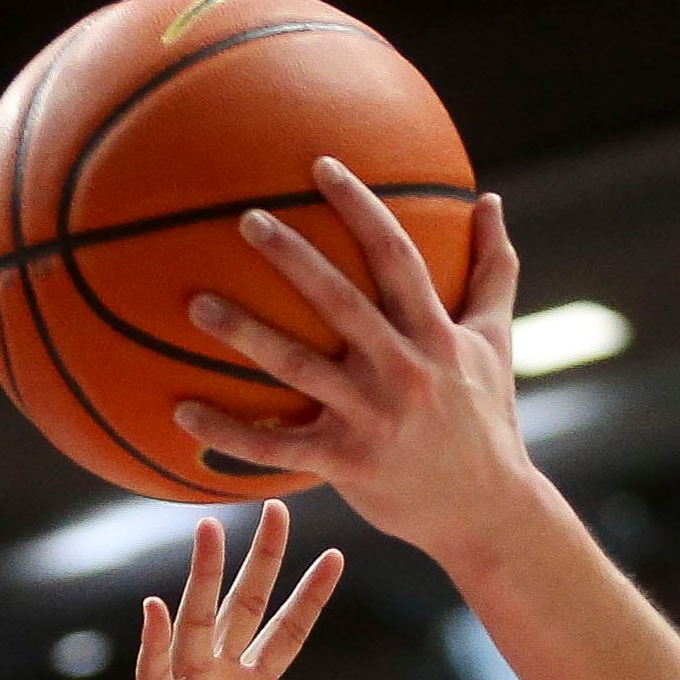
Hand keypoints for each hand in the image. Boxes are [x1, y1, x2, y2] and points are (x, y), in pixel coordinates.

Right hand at [81, 502, 355, 679]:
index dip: (310, 598)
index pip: (286, 636)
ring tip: (211, 529)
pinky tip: (155, 605)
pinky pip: (152, 678)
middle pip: (244, 611)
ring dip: (202, 580)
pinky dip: (152, 644)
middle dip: (263, 562)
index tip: (337, 557)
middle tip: (281, 507)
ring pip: (195, 628)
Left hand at [171, 164, 529, 559]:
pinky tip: (183, 413)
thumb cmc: (488, 423)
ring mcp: (373, 418)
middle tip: (246, 220)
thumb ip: (493, 270)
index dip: (359, 207)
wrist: (487, 513)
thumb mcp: (497, 343)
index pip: (395, 257)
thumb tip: (491, 199)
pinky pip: (278, 447)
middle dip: (292, 257)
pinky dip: (229, 433)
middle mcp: (403, 370)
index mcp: (435, 335)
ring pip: (299, 367)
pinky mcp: (348, 464)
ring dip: (245, 334)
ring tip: (196, 304)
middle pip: (340, 301)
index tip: (321, 165)